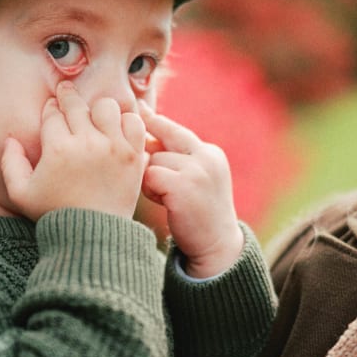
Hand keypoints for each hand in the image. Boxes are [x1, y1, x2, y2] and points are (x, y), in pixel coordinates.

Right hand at [1, 81, 146, 220]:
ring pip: (106, 106)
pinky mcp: (134, 155)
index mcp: (58, 149)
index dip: (51, 108)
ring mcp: (113, 147)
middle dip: (68, 97)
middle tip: (66, 93)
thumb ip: (10, 163)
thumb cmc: (55, 214)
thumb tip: (10, 138)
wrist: (93, 234)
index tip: (52, 108)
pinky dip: (126, 121)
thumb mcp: (21, 194)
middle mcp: (87, 143)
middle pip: (77, 104)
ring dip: (98, 109)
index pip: (53, 113)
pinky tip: (116, 128)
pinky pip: (134, 122)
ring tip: (94, 116)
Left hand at [140, 102, 243, 278]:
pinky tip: (163, 203)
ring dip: (151, 180)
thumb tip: (143, 136)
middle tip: (146, 167)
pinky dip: (150, 190)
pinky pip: (151, 176)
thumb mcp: (196, 179)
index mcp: (210, 153)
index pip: (175, 130)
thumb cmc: (199, 214)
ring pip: (153, 161)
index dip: (155, 122)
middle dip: (149, 155)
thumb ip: (177, 159)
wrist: (217, 246)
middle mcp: (206, 157)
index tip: (139, 110)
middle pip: (161, 141)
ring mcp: (197, 170)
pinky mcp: (184, 186)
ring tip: (166, 198)